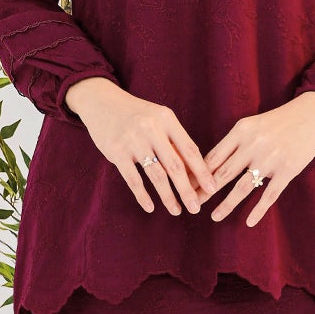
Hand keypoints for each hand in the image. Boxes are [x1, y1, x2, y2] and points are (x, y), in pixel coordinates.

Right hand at [64, 76, 218, 214]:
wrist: (102, 102)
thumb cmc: (137, 115)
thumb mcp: (158, 120)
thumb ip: (173, 142)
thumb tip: (193, 173)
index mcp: (167, 119)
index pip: (190, 150)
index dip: (202, 172)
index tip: (212, 189)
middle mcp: (151, 128)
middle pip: (175, 166)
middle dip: (187, 190)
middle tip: (196, 208)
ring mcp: (133, 140)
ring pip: (156, 175)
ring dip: (168, 196)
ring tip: (176, 211)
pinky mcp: (116, 151)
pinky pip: (133, 179)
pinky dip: (143, 195)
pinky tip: (150, 207)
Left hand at [202, 91, 314, 226]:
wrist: (312, 113)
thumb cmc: (278, 121)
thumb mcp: (252, 125)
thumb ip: (233, 143)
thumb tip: (209, 165)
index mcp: (241, 131)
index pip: (213, 156)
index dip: (197, 173)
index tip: (184, 186)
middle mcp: (253, 145)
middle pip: (223, 173)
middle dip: (205, 191)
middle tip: (191, 204)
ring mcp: (271, 159)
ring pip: (243, 187)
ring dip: (227, 204)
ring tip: (214, 217)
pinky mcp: (288, 170)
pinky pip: (269, 195)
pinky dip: (258, 210)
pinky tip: (249, 222)